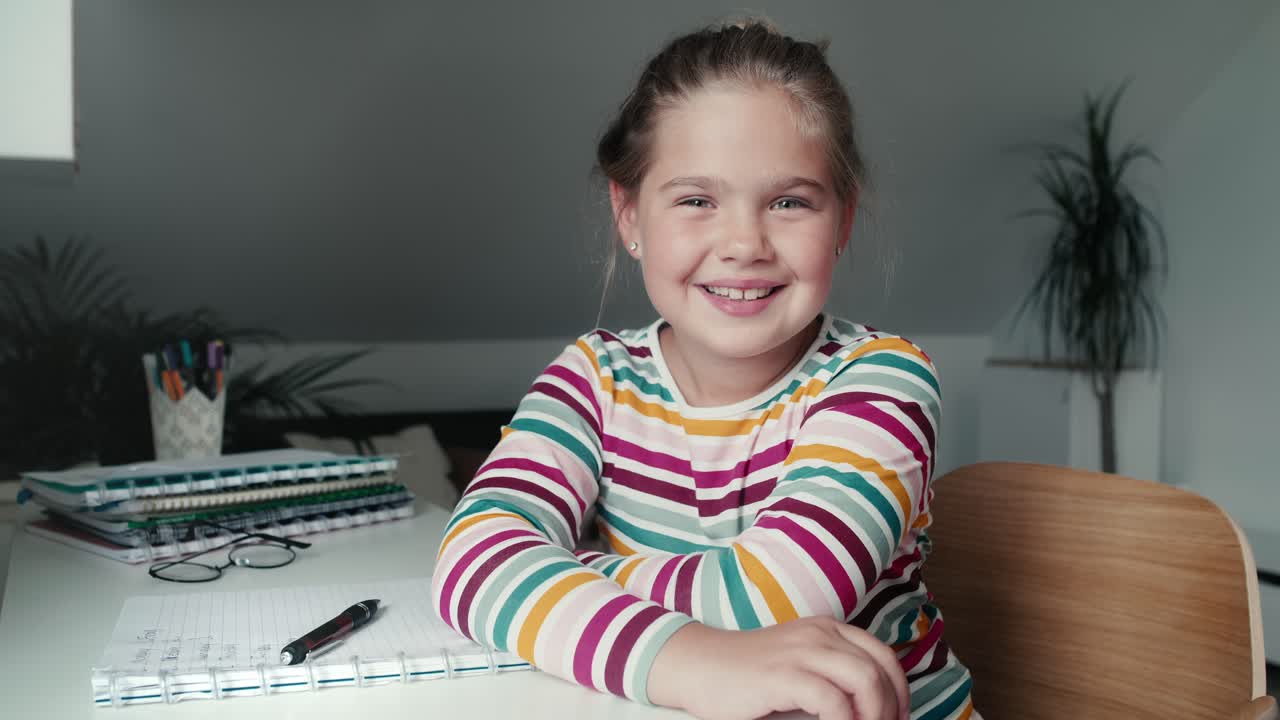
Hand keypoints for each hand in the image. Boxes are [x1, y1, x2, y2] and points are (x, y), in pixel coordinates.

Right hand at [648, 616, 909, 719]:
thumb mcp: (799, 666)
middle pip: (879, 669)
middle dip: (890, 708)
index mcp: (827, 628)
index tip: (897, 719)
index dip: (900, 691)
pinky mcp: (782, 674)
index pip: (883, 656)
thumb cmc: (748, 676)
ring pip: (864, 679)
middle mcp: (819, 633)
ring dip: (873, 714)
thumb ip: (832, 676)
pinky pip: (831, 699)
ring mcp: (800, 650)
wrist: (697, 666)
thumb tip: (870, 707)